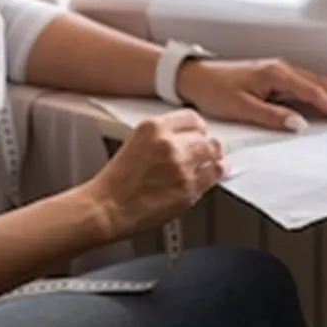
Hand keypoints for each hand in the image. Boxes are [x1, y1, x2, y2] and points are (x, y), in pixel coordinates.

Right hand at [87, 110, 224, 238]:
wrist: (108, 208)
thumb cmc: (116, 183)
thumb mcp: (136, 143)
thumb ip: (161, 137)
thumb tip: (184, 138)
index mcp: (153, 127)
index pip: (190, 118)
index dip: (197, 128)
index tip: (199, 132)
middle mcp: (169, 143)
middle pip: (204, 135)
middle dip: (205, 143)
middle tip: (205, 149)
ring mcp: (181, 165)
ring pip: (213, 152)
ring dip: (213, 157)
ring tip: (211, 160)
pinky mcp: (189, 187)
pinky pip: (215, 174)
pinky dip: (218, 172)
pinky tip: (216, 172)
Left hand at [176, 59, 326, 131]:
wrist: (194, 76)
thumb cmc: (213, 89)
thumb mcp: (241, 108)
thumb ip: (272, 116)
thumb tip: (298, 124)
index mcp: (277, 74)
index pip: (315, 92)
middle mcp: (282, 69)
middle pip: (322, 85)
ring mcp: (280, 71)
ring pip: (318, 82)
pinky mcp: (276, 76)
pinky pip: (308, 83)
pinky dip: (324, 92)